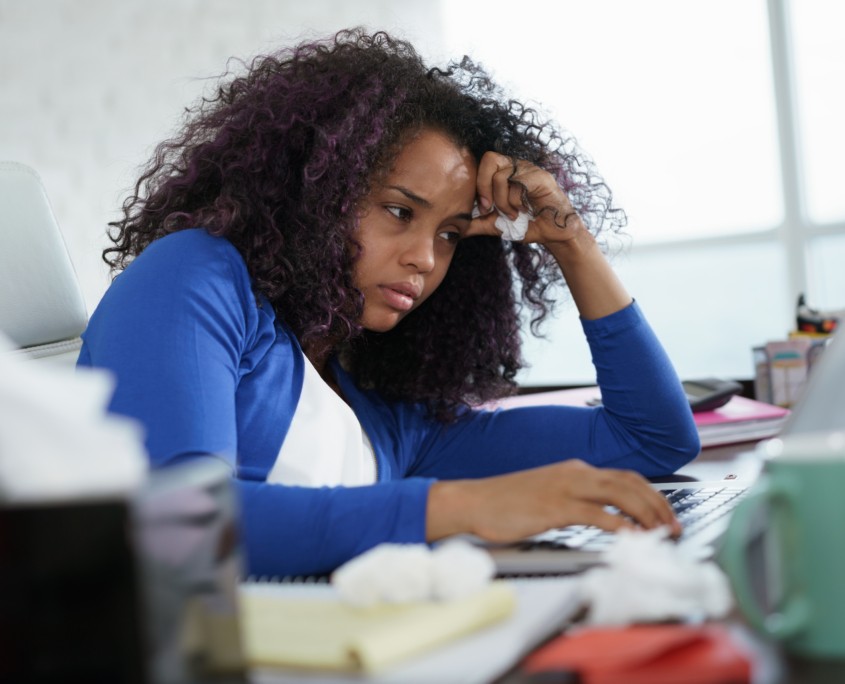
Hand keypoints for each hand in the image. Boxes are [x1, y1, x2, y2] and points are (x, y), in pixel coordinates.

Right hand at [427, 459, 680, 542]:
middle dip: (658, 505)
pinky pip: (598, 515)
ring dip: (647, 514)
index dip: (651, 495)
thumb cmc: (506, 503)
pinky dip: (621, 527)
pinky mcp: (555, 507)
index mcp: (574, 469)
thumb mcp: (547, 495)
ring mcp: (566, 488)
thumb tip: (604, 517)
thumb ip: (575, 501)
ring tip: (661, 533)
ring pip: (620, 494)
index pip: (624, 477)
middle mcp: (575, 473)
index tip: (666, 515)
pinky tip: (633, 539)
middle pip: (630, 483)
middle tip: (674, 527)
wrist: (473, 501)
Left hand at [464, 152, 584, 245]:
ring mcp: (528, 169)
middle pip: (488, 158)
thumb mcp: (495, 225)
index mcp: (504, 173)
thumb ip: (476, 223)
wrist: (553, 234)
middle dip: (483, 187)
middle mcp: (516, 166)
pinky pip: (517, 183)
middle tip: (488, 207)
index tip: (482, 208)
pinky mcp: (540, 177)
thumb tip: (455, 228)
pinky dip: (515, 201)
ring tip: (512, 214)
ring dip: (501, 201)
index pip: (482, 163)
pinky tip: (523, 211)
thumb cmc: (527, 225)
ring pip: (501, 175)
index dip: (477, 185)